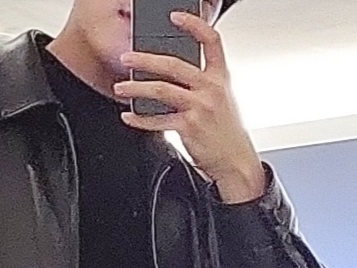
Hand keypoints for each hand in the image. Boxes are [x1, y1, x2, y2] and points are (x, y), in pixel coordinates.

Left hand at [116, 9, 268, 204]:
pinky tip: (129, 116)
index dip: (193, 24)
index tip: (175, 17)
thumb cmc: (226, 133)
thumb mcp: (222, 100)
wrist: (235, 162)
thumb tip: (174, 76)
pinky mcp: (189, 127)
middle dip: (145, 59)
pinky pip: (158, 120)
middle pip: (174, 64)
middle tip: (127, 57)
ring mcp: (200, 107)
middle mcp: (211, 88)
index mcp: (220, 77)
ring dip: (137, 87)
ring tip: (121, 86)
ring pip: (162, 89)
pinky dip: (140, 118)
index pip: (211, 40)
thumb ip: (202, 84)